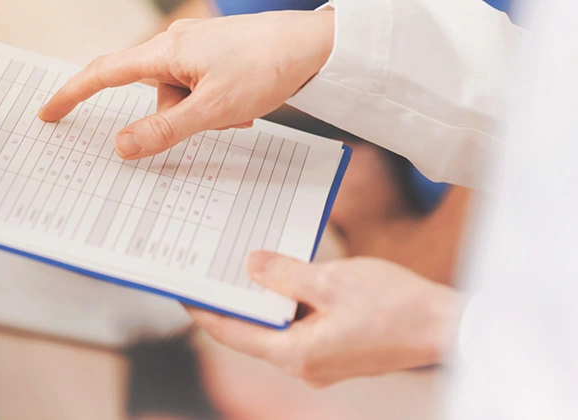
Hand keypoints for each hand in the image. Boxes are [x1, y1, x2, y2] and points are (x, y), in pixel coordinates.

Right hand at [39, 11, 334, 159]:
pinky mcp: (214, 52)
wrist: (315, 42)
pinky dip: (213, 104)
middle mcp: (173, 43)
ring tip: (241, 114)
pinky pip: (197, 87)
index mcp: (164, 52)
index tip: (48, 113)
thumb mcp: (213, 110)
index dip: (71, 94)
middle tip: (218, 121)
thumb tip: (120, 146)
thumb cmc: (265, 69)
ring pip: (178, 95)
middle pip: (151, 93)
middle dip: (174, 118)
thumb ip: (164, 129)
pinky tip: (243, 106)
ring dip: (202, 114)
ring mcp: (195, 46)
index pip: (103, 73)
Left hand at [188, 252, 459, 387]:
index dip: (204, 311)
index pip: (234, 333)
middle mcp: (304, 365)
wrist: (446, 327)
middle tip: (208, 271)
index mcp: (297, 354)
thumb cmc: (394, 306)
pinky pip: (300, 326)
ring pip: (277, 328)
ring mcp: (322, 360)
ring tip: (238, 267)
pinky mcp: (337, 350)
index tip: (183, 291)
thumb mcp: (331, 281)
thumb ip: (286, 274)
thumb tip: (251, 266)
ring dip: (261, 300)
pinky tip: (282, 277)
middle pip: (252, 332)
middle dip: (231, 302)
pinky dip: (287, 304)